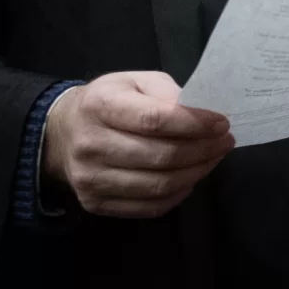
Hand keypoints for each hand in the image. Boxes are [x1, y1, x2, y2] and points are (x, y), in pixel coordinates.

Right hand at [42, 72, 233, 218]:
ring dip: (197, 172)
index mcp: (100, 106)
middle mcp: (90, 144)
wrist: (62, 133)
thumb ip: (166, 91)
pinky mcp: (94, 204)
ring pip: (158, 185)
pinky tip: (191, 177)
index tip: (221, 123)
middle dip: (203, 150)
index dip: (194, 123)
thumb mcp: (135, 81)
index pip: (154, 119)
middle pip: (160, 156)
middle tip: (225, 141)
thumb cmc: (110, 101)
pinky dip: (178, 194)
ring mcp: (90, 179)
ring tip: (214, 157)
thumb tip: (199, 112)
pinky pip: (148, 207)